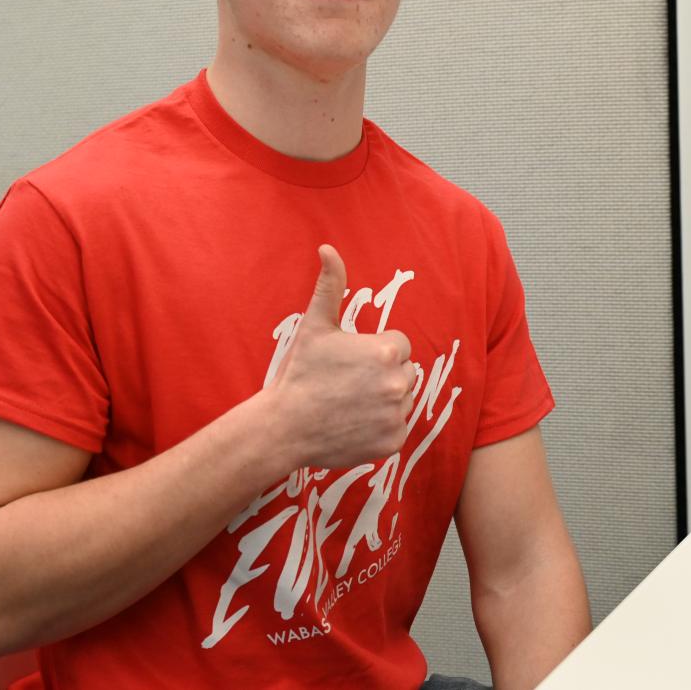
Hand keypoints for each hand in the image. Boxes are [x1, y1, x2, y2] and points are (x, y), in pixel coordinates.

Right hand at [263, 244, 418, 469]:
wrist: (285, 427)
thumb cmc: (300, 372)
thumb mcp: (315, 325)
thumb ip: (330, 285)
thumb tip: (327, 248)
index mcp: (386, 351)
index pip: (400, 345)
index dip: (375, 350)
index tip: (350, 361)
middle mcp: (398, 384)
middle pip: (405, 372)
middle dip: (383, 374)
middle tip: (348, 382)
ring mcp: (397, 415)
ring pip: (402, 399)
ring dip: (383, 400)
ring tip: (350, 402)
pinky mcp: (393, 442)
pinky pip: (397, 427)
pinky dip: (380, 427)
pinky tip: (353, 422)